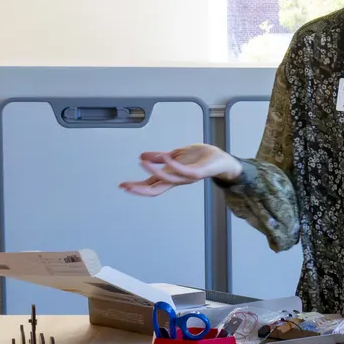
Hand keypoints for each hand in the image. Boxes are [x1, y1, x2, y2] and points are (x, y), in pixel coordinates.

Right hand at [121, 144, 241, 196]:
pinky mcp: (197, 173)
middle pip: (155, 188)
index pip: (151, 185)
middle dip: (139, 188)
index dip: (136, 186)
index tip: (122, 186)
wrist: (221, 159)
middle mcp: (177, 180)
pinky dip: (173, 165)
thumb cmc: (200, 159)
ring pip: (167, 180)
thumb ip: (159, 157)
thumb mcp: (175, 155)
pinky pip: (183, 170)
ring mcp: (187, 178)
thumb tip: (141, 156)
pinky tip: (165, 157)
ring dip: (153, 171)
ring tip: (142, 163)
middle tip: (125, 186)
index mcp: (171, 176)